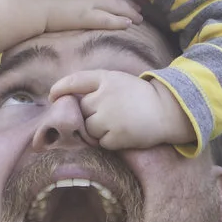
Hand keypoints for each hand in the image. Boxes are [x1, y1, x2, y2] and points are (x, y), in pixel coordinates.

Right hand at [0, 0, 140, 44]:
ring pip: (115, 7)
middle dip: (127, 2)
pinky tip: (129, 24)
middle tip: (138, 6)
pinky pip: (108, 19)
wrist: (25, 0)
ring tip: (139, 17)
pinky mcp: (84, 17)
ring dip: (129, 11)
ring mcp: (87, 3)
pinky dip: (120, 21)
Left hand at [49, 68, 197, 150]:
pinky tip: (123, 134)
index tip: (53, 96)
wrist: (168, 111)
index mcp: (106, 78)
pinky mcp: (116, 135)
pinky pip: (101, 142)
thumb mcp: (119, 81)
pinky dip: (109, 141)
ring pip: (89, 128)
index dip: (60, 88)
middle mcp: (104, 96)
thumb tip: (70, 102)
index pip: (75, 81)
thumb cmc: (141, 97)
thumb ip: (96, 88)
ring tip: (117, 125)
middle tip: (108, 115)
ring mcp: (109, 116)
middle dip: (89, 115)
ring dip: (98, 130)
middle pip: (81, 110)